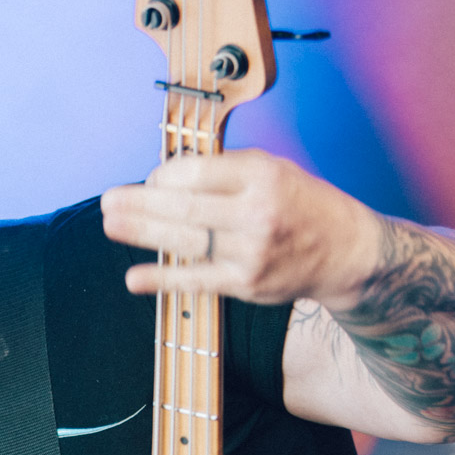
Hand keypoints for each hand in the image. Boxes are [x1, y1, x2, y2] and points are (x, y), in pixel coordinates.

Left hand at [100, 148, 381, 311]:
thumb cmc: (301, 205)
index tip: (151, 181)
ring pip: (185, 242)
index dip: (163, 176)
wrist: (346, 253)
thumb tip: (167, 176)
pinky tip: (133, 278)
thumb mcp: (274, 170)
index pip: (195, 172)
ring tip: (111, 225)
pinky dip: (162, 280)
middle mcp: (256, 212)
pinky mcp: (246, 284)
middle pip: (184, 208)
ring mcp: (251, 252)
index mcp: (262, 174)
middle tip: (108, 201)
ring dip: (142, 233)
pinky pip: (196, 281)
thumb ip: (225, 171)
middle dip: (140, 204)